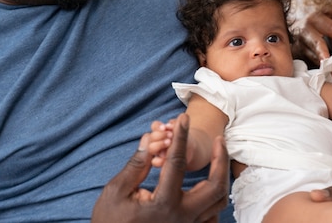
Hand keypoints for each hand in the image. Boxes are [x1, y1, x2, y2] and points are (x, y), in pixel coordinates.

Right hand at [91, 114, 228, 222]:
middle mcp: (182, 217)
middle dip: (221, 159)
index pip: (178, 162)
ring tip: (218, 157)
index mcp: (163, 204)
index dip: (182, 136)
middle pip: (216, 186)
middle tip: (219, 139)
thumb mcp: (116, 192)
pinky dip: (213, 199)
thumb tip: (151, 141)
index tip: (184, 118)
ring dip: (221, 177)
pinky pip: (212, 217)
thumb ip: (136, 166)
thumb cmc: (109, 221)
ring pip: (219, 202)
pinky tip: (207, 185)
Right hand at [294, 10, 331, 79]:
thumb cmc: (319, 13)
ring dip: (325, 67)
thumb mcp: (329, 8)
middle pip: (317, 45)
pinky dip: (319, 70)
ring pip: (313, 56)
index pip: (331, 28)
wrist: (298, 17)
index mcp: (314, 18)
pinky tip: (328, 76)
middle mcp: (305, 31)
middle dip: (327, 57)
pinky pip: (309, 62)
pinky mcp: (298, 53)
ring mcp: (300, 43)